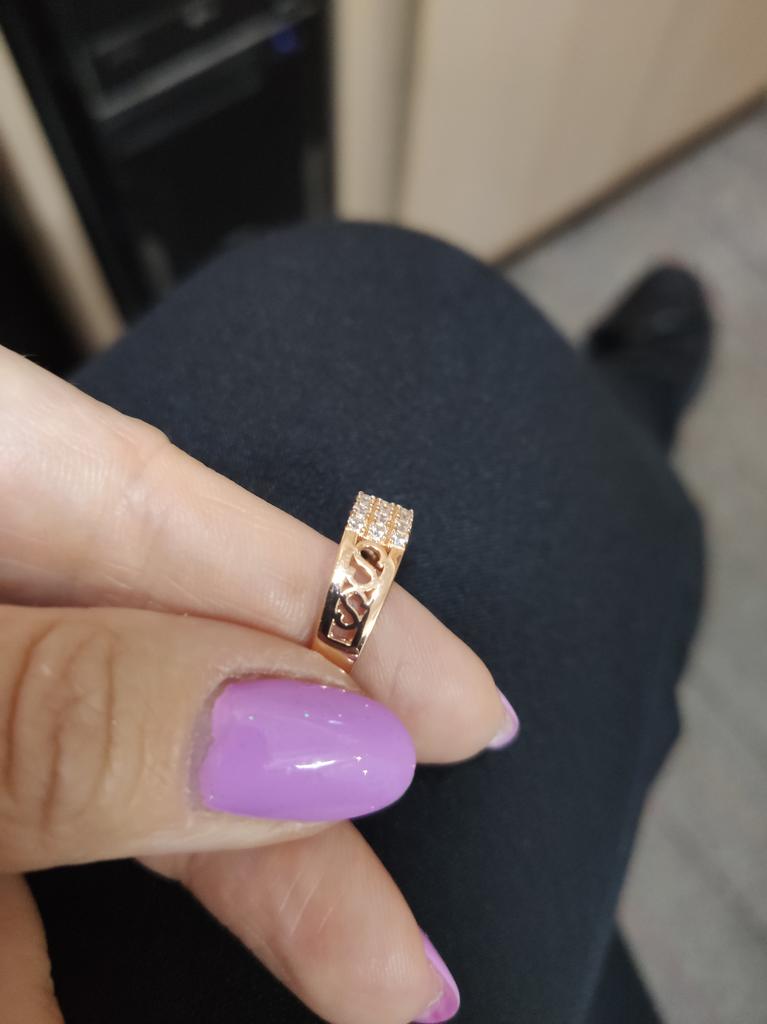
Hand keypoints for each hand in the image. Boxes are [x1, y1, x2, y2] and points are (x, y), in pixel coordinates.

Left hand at [0, 346, 516, 1023]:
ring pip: (87, 767)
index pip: (177, 509)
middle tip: (398, 931)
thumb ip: (87, 706)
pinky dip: (41, 928)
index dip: (340, 610)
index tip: (467, 708)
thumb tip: (311, 735)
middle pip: (161, 659)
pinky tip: (76, 1010)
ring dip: (186, 887)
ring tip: (312, 989)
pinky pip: (7, 838)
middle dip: (289, 795)